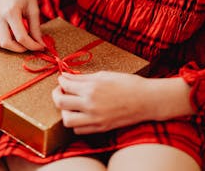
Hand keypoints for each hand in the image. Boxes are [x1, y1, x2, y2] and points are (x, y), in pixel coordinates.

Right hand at [0, 0, 49, 51]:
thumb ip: (36, 29)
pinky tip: (11, 37)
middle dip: (20, 49)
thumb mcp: (34, 10)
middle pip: (6, 43)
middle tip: (31, 46)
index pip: (21, 37)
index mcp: (11, 11)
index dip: (33, 46)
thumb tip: (41, 46)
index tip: (41, 48)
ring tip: (19, 42)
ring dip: (7, 47)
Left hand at [52, 71, 193, 134]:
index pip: (65, 85)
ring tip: (70, 104)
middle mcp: (90, 105)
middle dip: (56, 95)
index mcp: (91, 89)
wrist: (147, 100)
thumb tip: (67, 76)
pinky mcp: (101, 128)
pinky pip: (79, 130)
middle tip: (61, 90)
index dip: (61, 80)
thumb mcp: (105, 75)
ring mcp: (95, 119)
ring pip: (67, 120)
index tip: (63, 78)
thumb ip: (84, 77)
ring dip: (64, 111)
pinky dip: (76, 122)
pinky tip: (80, 114)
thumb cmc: (128, 84)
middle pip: (60, 103)